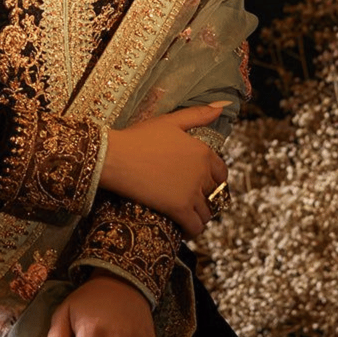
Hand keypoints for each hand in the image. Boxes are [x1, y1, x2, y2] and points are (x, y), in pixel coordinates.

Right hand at [100, 104, 227, 237]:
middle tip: (190, 200)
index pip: (221, 173)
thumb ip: (198, 114)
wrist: (115, 157)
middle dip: (205, 198)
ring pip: (207, 213)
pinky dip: (192, 230)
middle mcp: (202, 172)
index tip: (200, 184)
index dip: (212, 180)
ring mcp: (192, 192)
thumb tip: (223, 106)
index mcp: (203, 152)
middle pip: (214, 194)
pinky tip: (182, 229)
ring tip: (186, 215)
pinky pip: (195, 227)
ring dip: (199, 216)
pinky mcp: (179, 209)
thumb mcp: (170, 121)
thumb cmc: (138, 137)